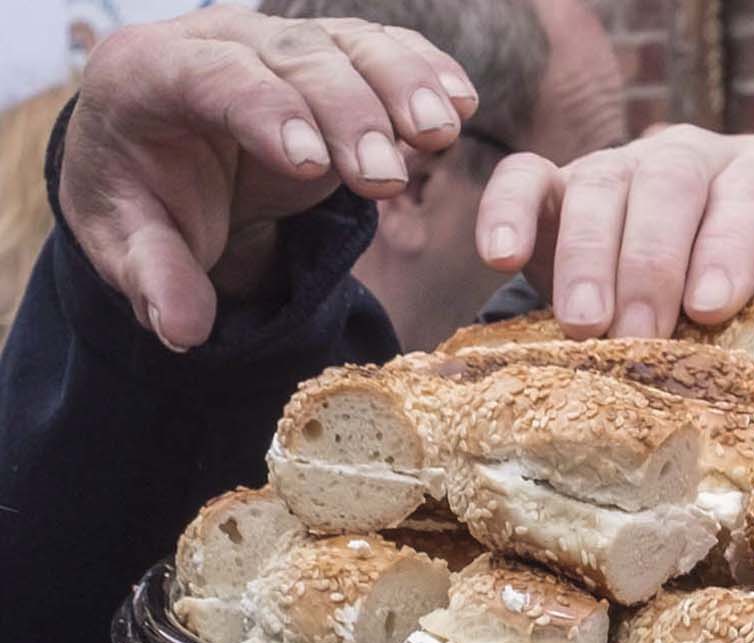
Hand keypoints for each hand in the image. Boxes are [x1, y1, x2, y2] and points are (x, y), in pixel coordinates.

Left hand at [60, 7, 476, 350]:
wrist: (164, 156)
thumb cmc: (146, 197)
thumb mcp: (129, 242)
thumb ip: (156, 278)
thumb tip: (185, 331)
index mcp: (149, 73)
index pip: (217, 76)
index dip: (268, 113)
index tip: (313, 165)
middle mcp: (218, 38)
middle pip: (296, 54)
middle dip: (350, 113)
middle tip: (387, 178)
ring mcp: (281, 40)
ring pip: (349, 42)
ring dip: (403, 85)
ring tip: (442, 135)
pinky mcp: (330, 52)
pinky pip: (382, 47)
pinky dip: (424, 70)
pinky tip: (461, 102)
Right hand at [475, 125, 753, 338]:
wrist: (683, 287)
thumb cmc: (734, 306)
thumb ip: (744, 322)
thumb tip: (712, 370)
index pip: (752, 195)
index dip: (729, 249)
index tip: (709, 308)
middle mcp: (693, 154)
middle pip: (669, 185)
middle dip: (651, 266)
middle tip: (638, 335)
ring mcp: (622, 161)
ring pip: (600, 186)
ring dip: (589, 260)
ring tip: (584, 327)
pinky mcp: (556, 179)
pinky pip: (525, 178)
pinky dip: (507, 212)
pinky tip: (501, 258)